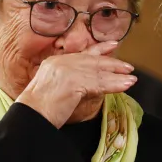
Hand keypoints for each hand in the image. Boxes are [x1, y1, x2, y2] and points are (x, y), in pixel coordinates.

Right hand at [16, 42, 135, 128]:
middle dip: (113, 63)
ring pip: (98, 73)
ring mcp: (67, 71)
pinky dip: (115, 84)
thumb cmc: (37, 110)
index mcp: (54, 63)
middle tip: (128, 66)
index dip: (100, 49)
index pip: (81, 54)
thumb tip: (85, 86)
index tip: (113, 45)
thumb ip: (67, 82)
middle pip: (93, 61)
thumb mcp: (51, 89)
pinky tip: (126, 85)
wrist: (29, 116)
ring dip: (118, 76)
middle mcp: (61, 63)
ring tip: (132, 79)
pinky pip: (99, 83)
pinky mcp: (74, 83)